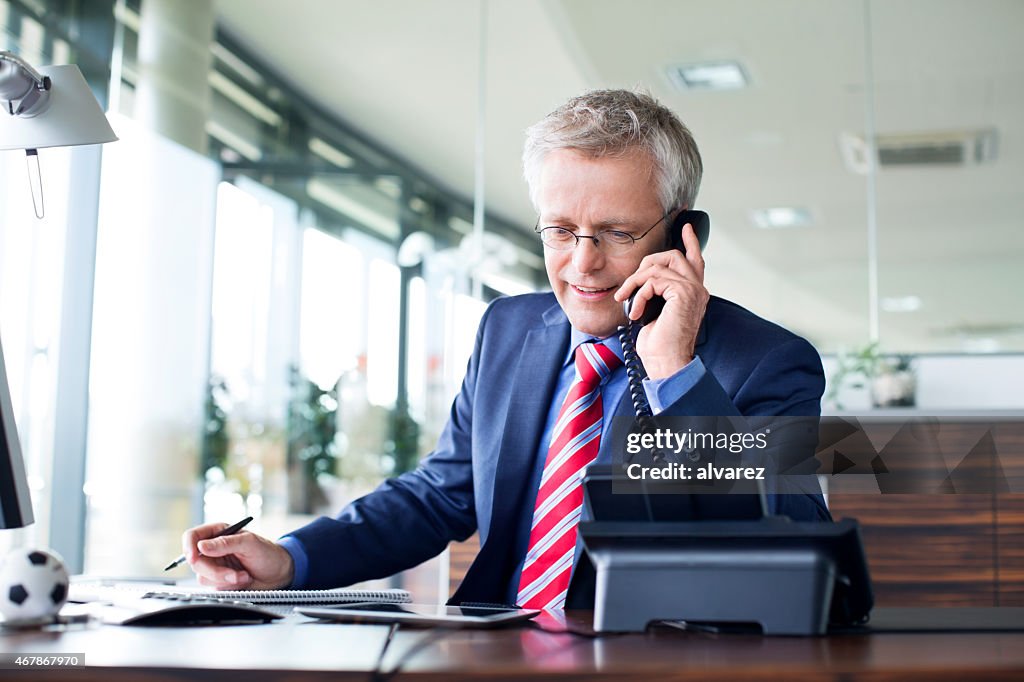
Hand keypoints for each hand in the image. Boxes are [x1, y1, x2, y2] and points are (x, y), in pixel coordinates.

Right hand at [182, 522, 294, 589]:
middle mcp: (213, 549)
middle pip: (195, 561)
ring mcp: (214, 566)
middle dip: (216, 571)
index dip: (189, 547)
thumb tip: (201, 546)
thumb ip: (225, 543)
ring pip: (203, 577)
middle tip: (236, 574)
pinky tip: (242, 580)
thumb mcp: (249, 543)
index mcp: (218, 533)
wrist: (278, 573)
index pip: (192, 536)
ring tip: (244, 575)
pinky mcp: (218, 581)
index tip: (194, 558)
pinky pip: (213, 587)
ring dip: (225, 579)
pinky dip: (228, 586)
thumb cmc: (267, 553)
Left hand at [614, 223, 708, 378]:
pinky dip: (638, 293)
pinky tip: (635, 311)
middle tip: (631, 284)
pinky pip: (653, 280)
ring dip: (635, 281)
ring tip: (627, 300)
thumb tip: (642, 281)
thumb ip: (657, 293)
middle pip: (673, 256)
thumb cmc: (660, 345)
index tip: (685, 226)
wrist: (666, 363)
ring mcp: (693, 290)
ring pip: (659, 266)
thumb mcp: (656, 312)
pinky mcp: (683, 293)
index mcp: (694, 293)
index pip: (695, 260)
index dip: (691, 241)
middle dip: (647, 264)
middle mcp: (698, 289)